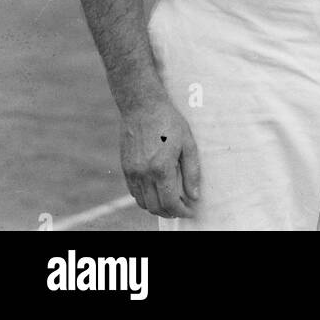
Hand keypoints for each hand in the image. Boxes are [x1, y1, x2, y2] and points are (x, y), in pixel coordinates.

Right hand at [120, 94, 199, 218]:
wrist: (142, 107)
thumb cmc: (169, 122)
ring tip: (171, 201)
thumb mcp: (188, 143)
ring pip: (142, 202)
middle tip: (182, 208)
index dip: (181, 211)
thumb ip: (192, 171)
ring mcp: (132, 172)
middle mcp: (143, 174)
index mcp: (161, 168)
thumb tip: (194, 195)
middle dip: (170, 212)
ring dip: (157, 206)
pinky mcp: (125, 168)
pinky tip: (157, 190)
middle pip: (155, 207)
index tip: (190, 211)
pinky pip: (134, 192)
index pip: (170, 202)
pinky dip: (145, 198)